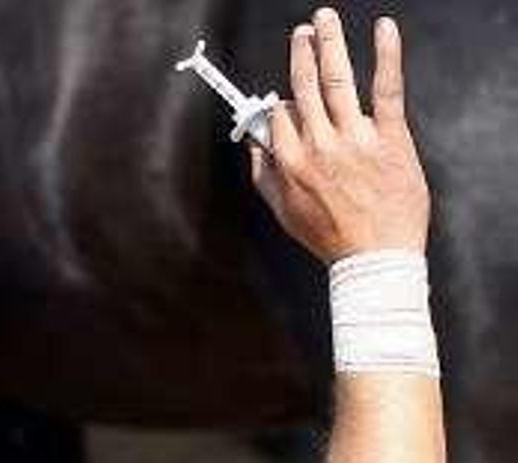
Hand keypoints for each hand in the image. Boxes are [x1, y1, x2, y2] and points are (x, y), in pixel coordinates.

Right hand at [250, 8, 429, 263]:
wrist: (376, 257)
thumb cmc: (330, 237)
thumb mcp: (281, 211)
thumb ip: (261, 175)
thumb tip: (253, 145)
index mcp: (290, 160)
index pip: (280, 114)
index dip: (283, 104)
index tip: (289, 99)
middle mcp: (318, 144)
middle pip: (303, 87)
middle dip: (300, 54)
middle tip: (300, 32)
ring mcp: (354, 138)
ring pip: (335, 80)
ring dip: (327, 43)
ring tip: (322, 20)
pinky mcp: (389, 137)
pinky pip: (386, 89)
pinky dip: (386, 55)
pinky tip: (383, 30)